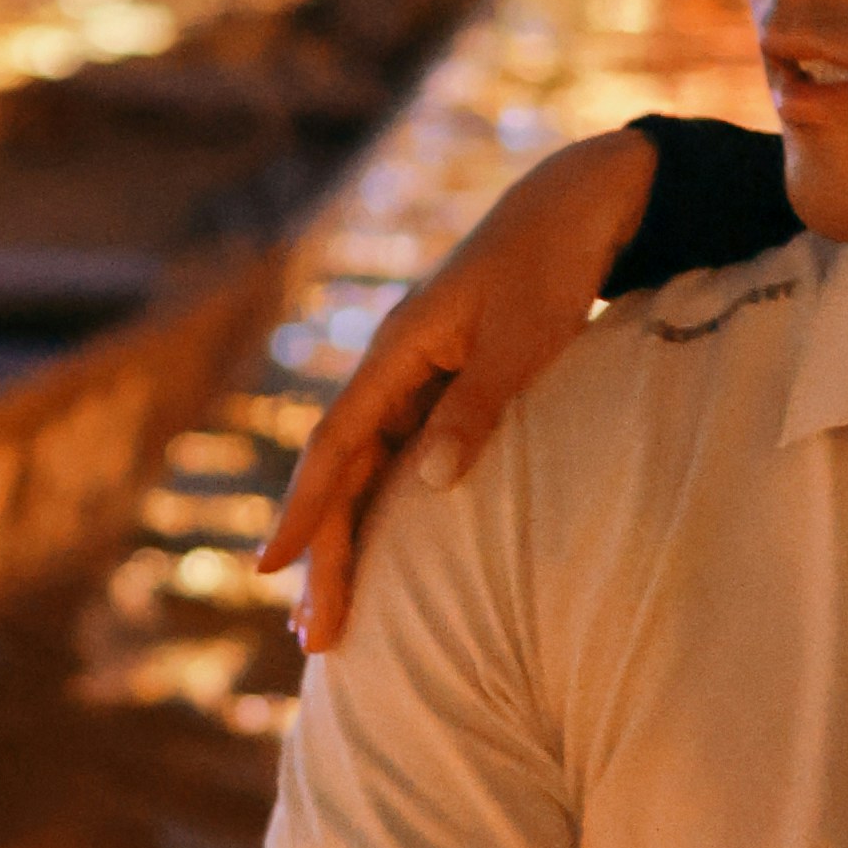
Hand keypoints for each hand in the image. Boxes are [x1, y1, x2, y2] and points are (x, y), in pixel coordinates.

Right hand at [264, 134, 660, 651]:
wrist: (576, 208)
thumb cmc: (550, 268)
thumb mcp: (523, 340)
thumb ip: (476, 410)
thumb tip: (427, 483)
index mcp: (396, 351)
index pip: (335, 445)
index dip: (304, 512)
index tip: (271, 569)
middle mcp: (393, 369)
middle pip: (343, 474)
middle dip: (323, 555)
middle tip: (311, 639)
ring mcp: (415, 380)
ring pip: (367, 474)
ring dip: (348, 543)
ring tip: (326, 618)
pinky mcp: (444, 387)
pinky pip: (400, 462)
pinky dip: (385, 513)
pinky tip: (383, 559)